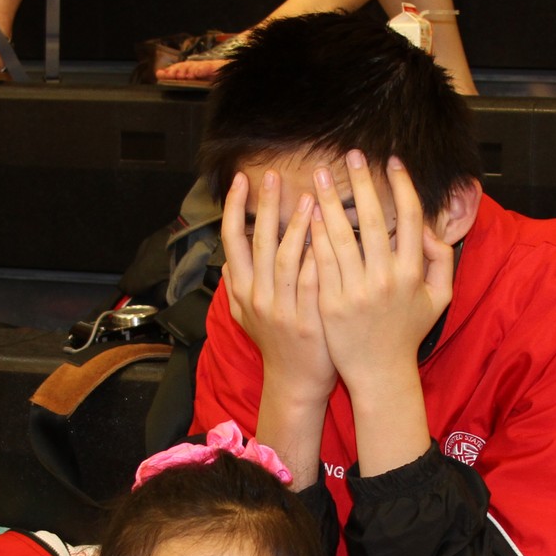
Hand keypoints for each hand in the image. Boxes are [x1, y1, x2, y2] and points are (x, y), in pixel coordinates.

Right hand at [220, 169, 337, 407]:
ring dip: (296, 226)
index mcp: (241, 290)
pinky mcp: (308, 319)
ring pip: (286, 259)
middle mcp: (257, 298)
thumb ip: (236, 286)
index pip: (231, 240)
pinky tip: (329, 234)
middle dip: (265, 206)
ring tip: (308, 197)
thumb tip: (227, 259)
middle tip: (274, 175)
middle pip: (258, 242)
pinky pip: (312, 281)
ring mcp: (282, 310)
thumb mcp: (246, 316)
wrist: (295, 381)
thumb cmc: (277, 342)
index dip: (233, 208)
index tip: (241, 180)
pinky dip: (318, 256)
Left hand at [308, 152, 452, 395]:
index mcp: (413, 273)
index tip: (392, 162)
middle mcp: (385, 279)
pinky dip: (313, 235)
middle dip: (362, 182)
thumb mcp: (439, 298)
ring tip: (319, 176)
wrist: (380, 374)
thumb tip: (426, 226)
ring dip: (329, 201)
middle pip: (372, 219)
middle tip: (351, 155)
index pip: (409, 218)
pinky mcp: (330, 303)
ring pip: (341, 236)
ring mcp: (356, 291)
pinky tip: (307, 213)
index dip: (402, 186)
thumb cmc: (407, 333)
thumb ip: (440, 259)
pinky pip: (320, 261)